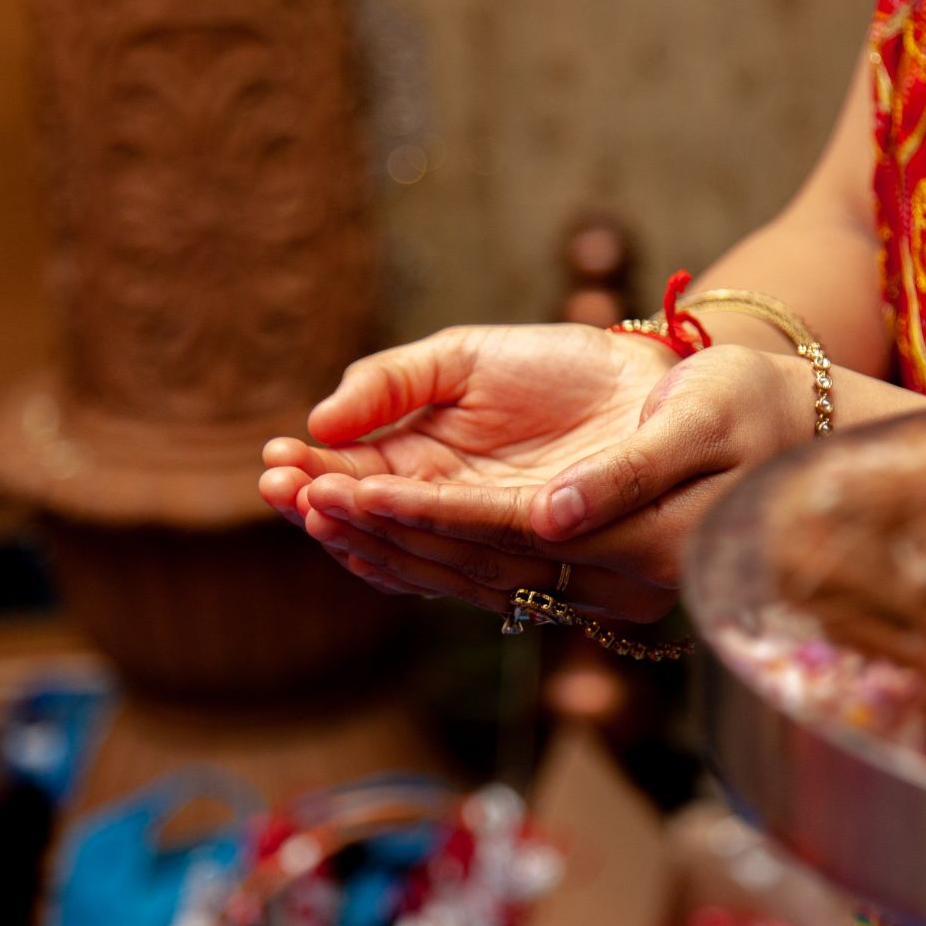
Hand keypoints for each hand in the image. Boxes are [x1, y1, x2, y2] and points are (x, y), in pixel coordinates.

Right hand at [259, 324, 674, 604]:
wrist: (651, 381)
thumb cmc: (558, 365)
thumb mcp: (462, 359)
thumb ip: (392, 383)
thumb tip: (321, 419)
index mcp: (424, 465)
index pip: (352, 484)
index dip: (311, 477)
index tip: (274, 460)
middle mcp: (449, 512)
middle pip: (369, 526)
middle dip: (318, 506)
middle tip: (277, 485)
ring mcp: (487, 539)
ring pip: (409, 551)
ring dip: (357, 530)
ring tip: (315, 501)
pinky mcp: (534, 558)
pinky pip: (468, 566)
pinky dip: (419, 550)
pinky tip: (376, 527)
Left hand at [290, 344, 819, 619]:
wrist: (791, 437)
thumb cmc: (750, 412)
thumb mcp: (702, 421)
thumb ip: (624, 476)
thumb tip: (546, 518)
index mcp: (631, 545)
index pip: (494, 531)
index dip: (413, 511)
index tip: (337, 487)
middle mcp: (601, 582)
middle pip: (462, 560)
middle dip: (369, 526)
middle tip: (282, 485)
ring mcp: (589, 585)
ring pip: (463, 570)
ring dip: (378, 539)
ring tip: (298, 498)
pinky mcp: (579, 573)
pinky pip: (484, 570)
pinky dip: (416, 550)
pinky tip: (362, 529)